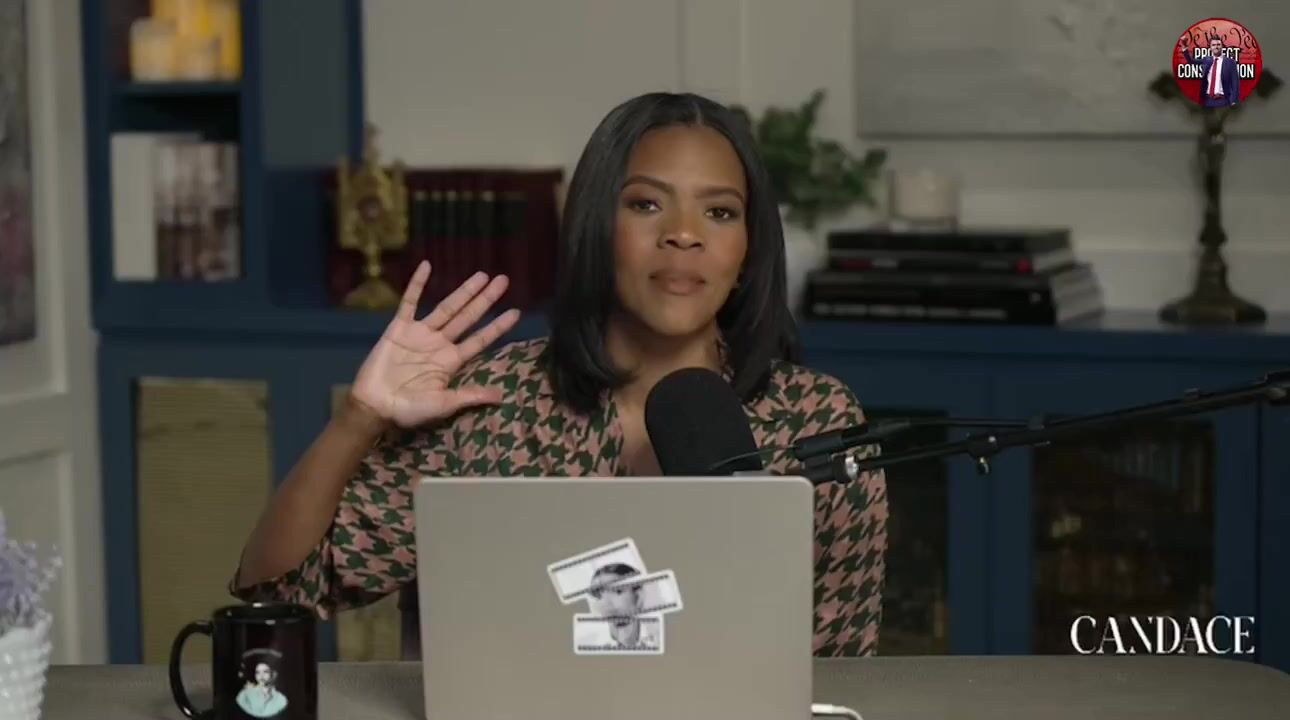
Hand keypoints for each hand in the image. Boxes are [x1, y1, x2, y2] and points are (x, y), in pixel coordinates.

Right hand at [349, 261, 520, 428]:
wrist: (374, 406)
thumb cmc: (409, 409)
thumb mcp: (443, 404)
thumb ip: (469, 396)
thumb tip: (500, 396)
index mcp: (451, 361)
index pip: (480, 340)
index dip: (497, 327)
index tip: (516, 312)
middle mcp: (439, 343)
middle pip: (467, 317)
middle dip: (485, 300)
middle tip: (503, 281)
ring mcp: (420, 333)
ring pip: (446, 307)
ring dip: (463, 291)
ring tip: (481, 275)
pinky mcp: (399, 328)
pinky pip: (409, 302)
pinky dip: (417, 284)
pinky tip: (427, 266)